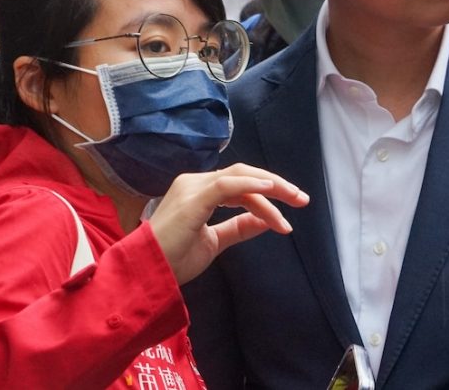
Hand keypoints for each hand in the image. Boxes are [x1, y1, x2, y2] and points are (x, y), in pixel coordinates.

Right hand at [149, 164, 308, 284]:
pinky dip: (252, 185)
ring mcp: (193, 187)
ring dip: (271, 189)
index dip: (267, 196)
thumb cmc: (173, 260)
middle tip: (302, 200)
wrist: (146, 274)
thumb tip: (267, 220)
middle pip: (244, 175)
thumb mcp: (214, 242)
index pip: (240, 186)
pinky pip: (228, 184)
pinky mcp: (194, 198)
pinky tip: (271, 190)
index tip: (288, 215)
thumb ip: (238, 228)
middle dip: (276, 185)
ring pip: (241, 178)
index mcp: (199, 191)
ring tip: (294, 202)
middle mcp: (195, 183)